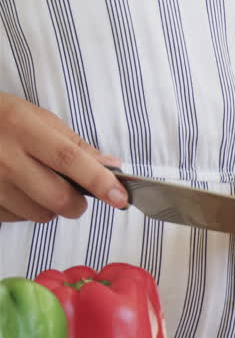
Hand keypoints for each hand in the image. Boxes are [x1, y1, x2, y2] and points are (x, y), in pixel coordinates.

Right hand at [0, 93, 127, 221]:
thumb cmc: (2, 120)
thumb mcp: (36, 118)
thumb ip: (75, 144)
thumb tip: (111, 166)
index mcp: (23, 129)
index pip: (69, 160)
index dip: (99, 181)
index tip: (120, 197)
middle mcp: (4, 157)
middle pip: (58, 198)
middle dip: (77, 203)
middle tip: (76, 194)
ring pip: (40, 214)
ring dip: (50, 207)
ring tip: (37, 184)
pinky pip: (18, 218)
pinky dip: (27, 209)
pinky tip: (18, 190)